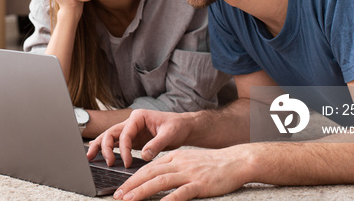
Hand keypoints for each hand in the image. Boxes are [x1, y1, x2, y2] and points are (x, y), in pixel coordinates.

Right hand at [86, 109, 193, 168]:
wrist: (183, 127)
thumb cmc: (177, 126)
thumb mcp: (169, 134)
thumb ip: (156, 144)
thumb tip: (144, 156)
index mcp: (138, 117)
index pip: (125, 133)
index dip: (123, 149)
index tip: (127, 162)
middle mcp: (131, 122)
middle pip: (111, 132)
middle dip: (104, 146)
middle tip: (108, 162)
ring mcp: (130, 131)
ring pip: (109, 137)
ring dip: (99, 146)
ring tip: (90, 157)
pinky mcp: (132, 140)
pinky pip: (116, 144)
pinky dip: (107, 149)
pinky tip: (99, 156)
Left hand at [111, 147, 249, 199]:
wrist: (236, 161)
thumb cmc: (212, 164)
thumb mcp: (188, 160)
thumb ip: (172, 167)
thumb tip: (155, 177)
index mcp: (175, 157)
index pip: (149, 167)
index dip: (133, 178)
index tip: (121, 189)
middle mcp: (179, 163)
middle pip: (150, 173)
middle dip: (131, 185)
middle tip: (117, 196)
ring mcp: (189, 173)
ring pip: (160, 181)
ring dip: (142, 191)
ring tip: (129, 200)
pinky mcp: (200, 184)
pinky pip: (182, 192)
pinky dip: (169, 199)